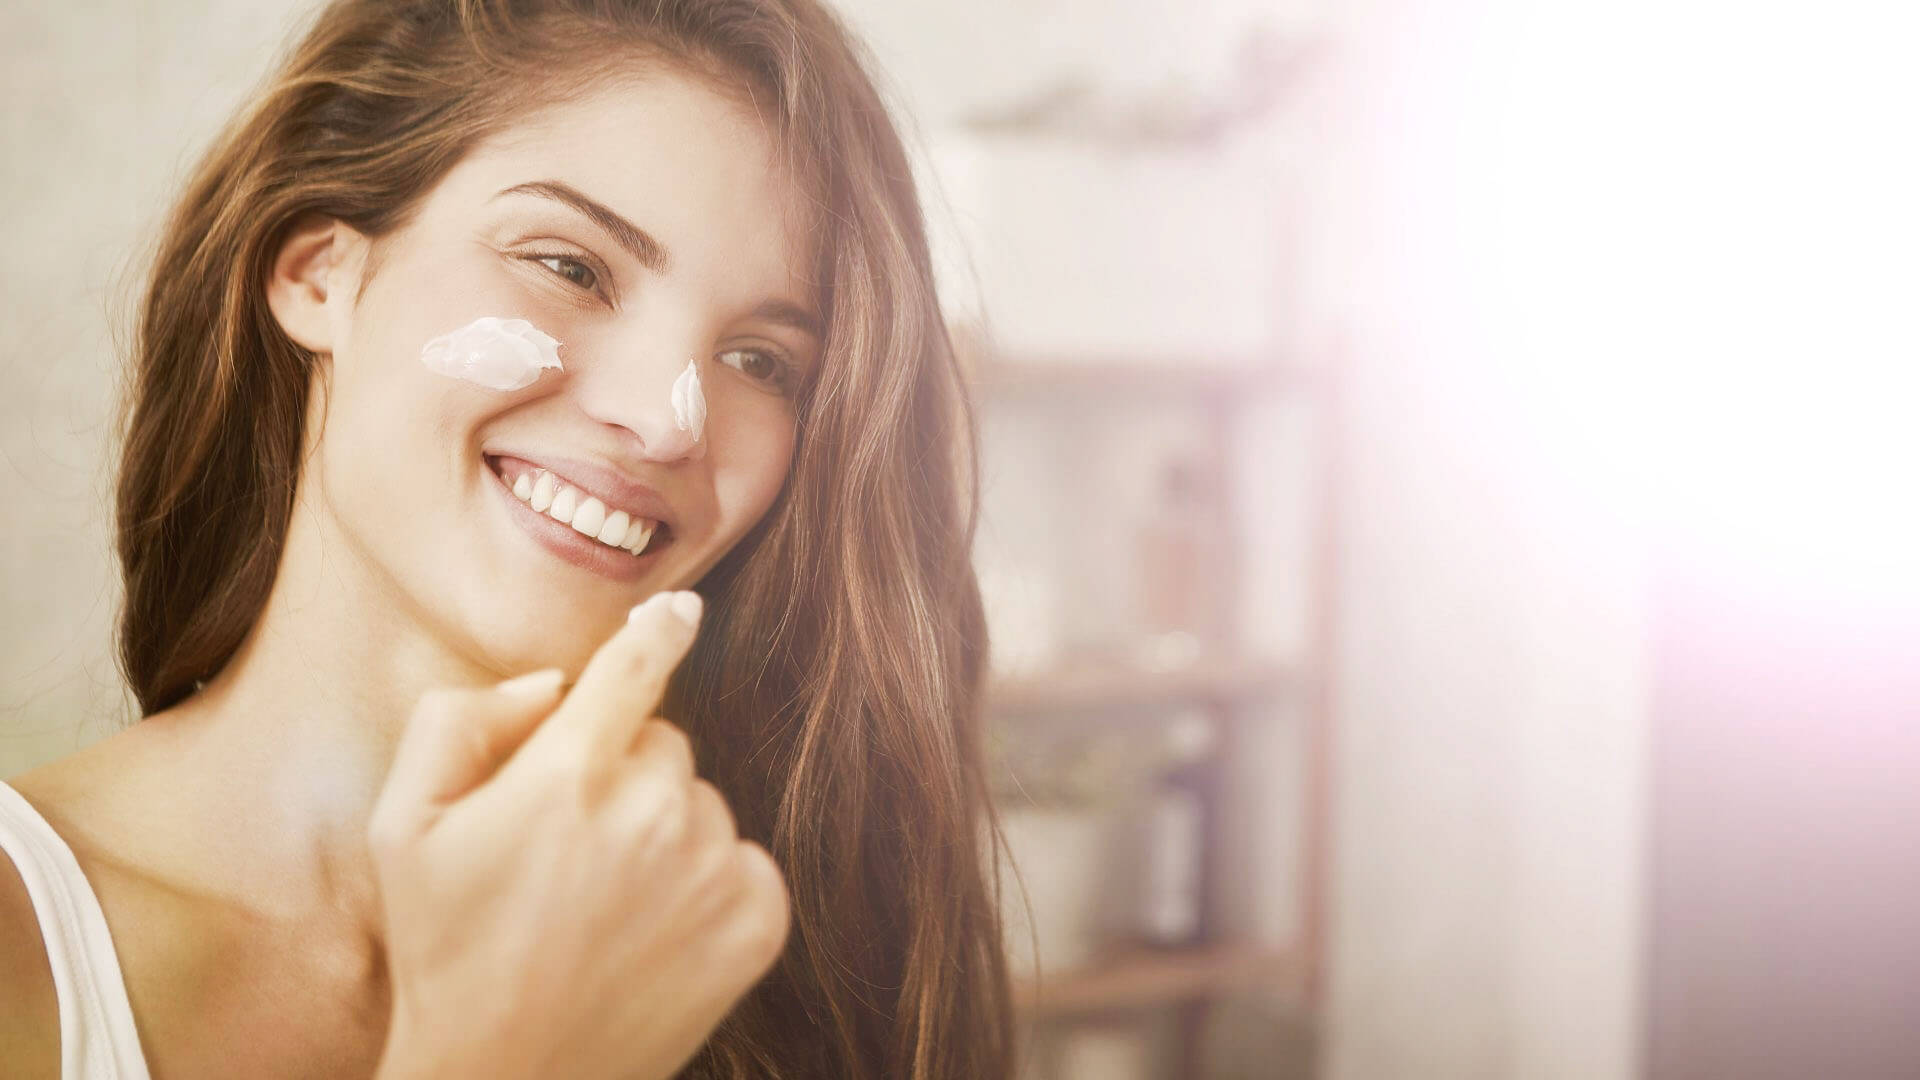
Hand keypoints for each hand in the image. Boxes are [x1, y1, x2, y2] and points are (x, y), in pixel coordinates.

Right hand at [368, 591, 789, 1079]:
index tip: (678, 609)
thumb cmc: (445, 950)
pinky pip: (743, 859)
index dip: (656, 630)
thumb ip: (459, 724)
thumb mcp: (401, 829)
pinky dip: (707, 883)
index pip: (633, 669)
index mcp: (566, 778)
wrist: (509, 1079)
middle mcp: (653, 813)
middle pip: (664, 743)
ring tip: (603, 904)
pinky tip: (651, 931)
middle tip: (568, 848)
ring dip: (665, 832)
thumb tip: (549, 685)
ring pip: (701, 802)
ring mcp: (713, 869)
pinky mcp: (758, 920)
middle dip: (622, 774)